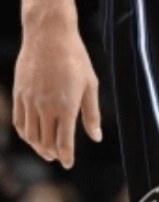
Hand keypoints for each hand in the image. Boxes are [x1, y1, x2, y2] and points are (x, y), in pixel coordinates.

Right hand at [12, 22, 101, 168]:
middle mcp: (45, 107)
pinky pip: (19, 122)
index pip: (64, 142)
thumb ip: (92, 113)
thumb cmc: (76, 59)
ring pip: (30, 135)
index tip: (68, 164)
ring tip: (47, 150)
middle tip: (59, 158)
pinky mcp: (19, 95)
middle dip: (53, 153)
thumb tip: (96, 137)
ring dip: (38, 147)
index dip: (66, 156)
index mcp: (66, 105)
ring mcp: (29, 102)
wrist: (49, 37)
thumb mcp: (90, 84)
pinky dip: (26, 134)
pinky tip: (33, 136)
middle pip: (45, 141)